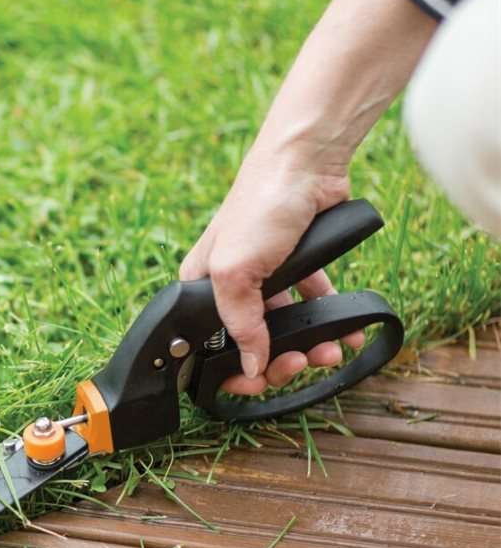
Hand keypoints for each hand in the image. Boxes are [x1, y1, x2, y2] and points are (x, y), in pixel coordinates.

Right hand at [176, 0, 436, 395]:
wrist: (306, 164)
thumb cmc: (259, 207)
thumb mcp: (236, 272)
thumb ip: (242, 325)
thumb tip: (252, 366)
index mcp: (200, 288)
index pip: (207, 345)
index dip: (230, 371)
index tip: (256, 383)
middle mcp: (230, 287)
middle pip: (250, 343)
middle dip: (278, 361)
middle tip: (300, 364)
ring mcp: (265, 279)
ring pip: (285, 328)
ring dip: (309, 345)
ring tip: (331, 349)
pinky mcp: (298, 270)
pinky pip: (312, 306)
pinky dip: (329, 321)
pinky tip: (346, 332)